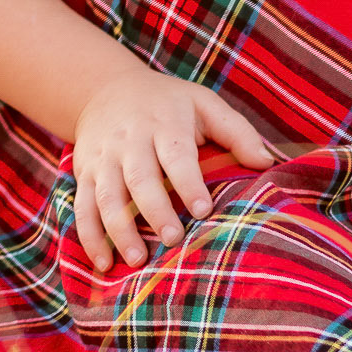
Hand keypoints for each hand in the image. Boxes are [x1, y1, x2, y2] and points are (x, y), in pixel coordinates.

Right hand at [72, 62, 272, 271]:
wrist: (105, 88)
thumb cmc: (168, 103)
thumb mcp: (204, 104)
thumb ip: (237, 132)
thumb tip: (268, 163)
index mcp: (164, 123)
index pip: (176, 154)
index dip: (188, 183)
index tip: (204, 210)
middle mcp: (130, 140)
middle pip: (139, 178)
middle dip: (154, 210)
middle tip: (173, 239)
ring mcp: (103, 158)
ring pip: (107, 196)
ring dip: (120, 230)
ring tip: (138, 260)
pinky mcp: (84, 173)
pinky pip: (83, 207)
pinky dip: (90, 237)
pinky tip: (104, 263)